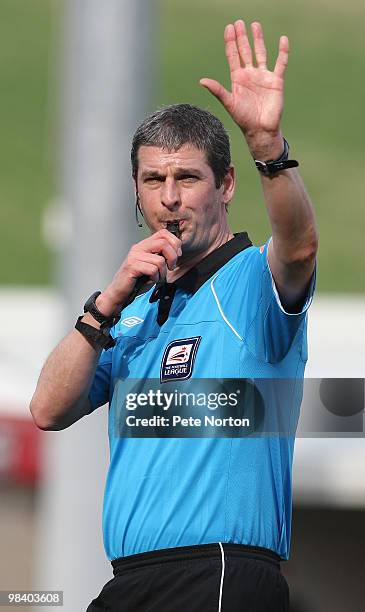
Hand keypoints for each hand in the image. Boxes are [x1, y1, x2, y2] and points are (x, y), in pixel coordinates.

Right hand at [96, 230, 181, 315]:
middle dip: (173, 257)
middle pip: (163, 243)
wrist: (120, 291)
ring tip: (157, 277)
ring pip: (160, 260)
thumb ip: (161, 255)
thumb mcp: (152, 264)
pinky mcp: (132, 266)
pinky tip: (151, 280)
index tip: (177, 255)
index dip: (175, 243)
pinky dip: (156, 278)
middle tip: (171, 267)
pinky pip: (153, 270)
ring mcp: (134, 256)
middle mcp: (139, 248)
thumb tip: (177, 251)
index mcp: (144, 245)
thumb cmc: (137, 280)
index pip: (163, 233)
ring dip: (163, 272)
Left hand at [200, 21, 288, 157]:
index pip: (233, 56)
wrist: (260, 130)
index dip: (230, 42)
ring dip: (258, 40)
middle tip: (239, 22)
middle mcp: (250, 75)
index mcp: (238, 79)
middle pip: (245, 51)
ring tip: (255, 25)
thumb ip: (217, 90)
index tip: (229, 28)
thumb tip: (202, 81)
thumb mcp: (229, 103)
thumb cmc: (244, 119)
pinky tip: (282, 40)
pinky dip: (282, 52)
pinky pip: (280, 63)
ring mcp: (263, 76)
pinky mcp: (276, 81)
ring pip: (261, 53)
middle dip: (242, 37)